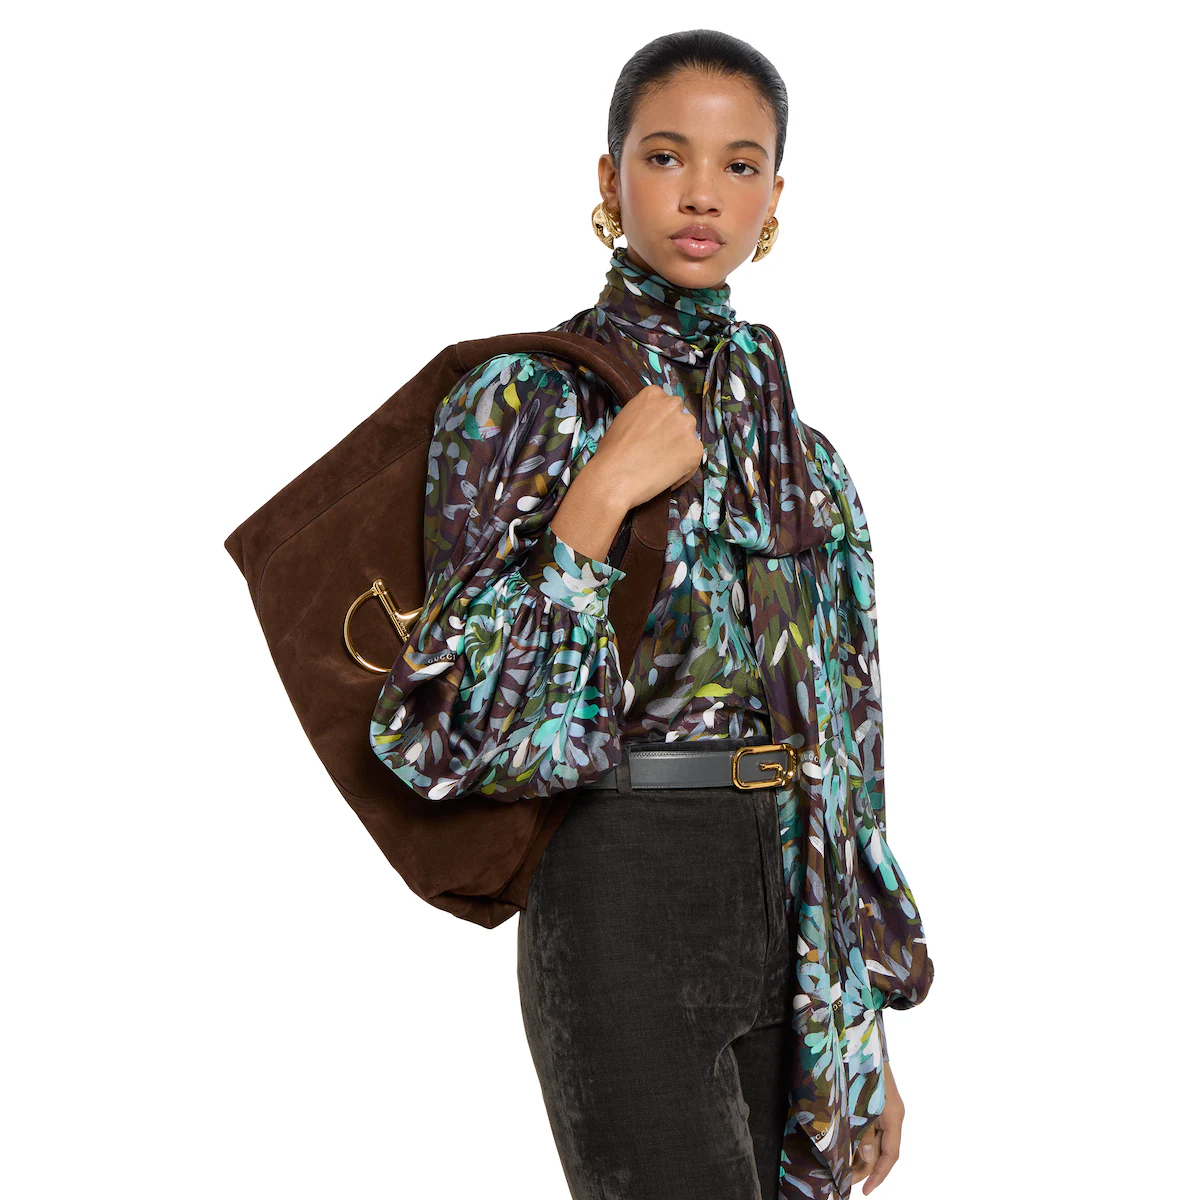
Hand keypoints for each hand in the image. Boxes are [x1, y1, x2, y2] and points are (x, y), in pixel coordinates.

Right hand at [588, 384, 704, 507]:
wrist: (615, 476)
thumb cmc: (611, 451)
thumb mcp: (624, 419)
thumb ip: (643, 416)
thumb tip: (652, 426)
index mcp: (653, 394)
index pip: (665, 404)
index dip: (660, 422)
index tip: (653, 434)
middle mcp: (673, 405)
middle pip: (680, 418)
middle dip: (673, 432)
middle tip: (659, 450)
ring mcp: (686, 427)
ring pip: (688, 437)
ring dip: (679, 448)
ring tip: (661, 465)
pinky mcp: (695, 449)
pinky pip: (693, 459)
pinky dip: (683, 469)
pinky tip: (666, 477)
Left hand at [852, 1060, 902, 1193]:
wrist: (859, 1035)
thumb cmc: (860, 1066)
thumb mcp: (861, 1101)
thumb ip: (863, 1129)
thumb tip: (866, 1156)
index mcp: (893, 1115)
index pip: (890, 1155)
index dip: (878, 1175)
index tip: (865, 1190)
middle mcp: (891, 1114)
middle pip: (881, 1150)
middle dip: (865, 1167)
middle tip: (846, 1181)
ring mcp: (883, 1107)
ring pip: (874, 1139)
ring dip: (860, 1154)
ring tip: (843, 1168)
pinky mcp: (873, 1100)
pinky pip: (869, 1126)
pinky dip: (859, 1138)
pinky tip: (845, 1145)